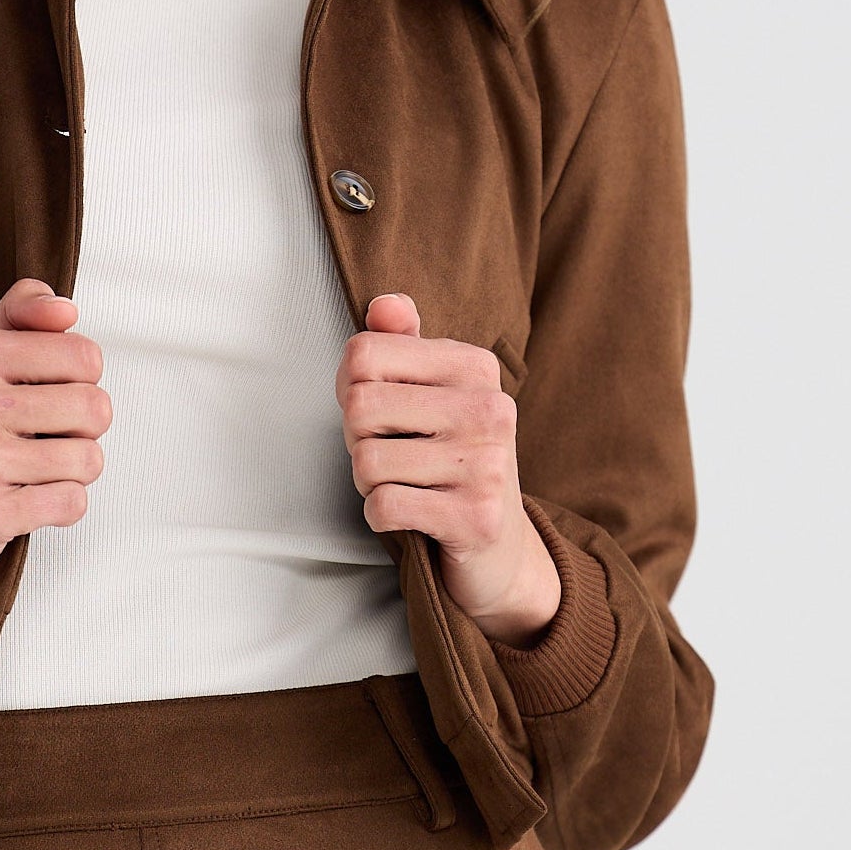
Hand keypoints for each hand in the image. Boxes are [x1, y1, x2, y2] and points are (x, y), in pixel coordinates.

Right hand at [0, 278, 110, 606]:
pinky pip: (72, 503)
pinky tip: (26, 500)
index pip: (85, 356)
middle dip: (82, 430)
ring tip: (31, 470)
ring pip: (89, 459)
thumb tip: (65, 310)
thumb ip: (19, 315)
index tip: (44, 396)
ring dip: (71, 472)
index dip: (78, 381)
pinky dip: (60, 507)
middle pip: (95, 408)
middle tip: (42, 439)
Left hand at [337, 293, 560, 645]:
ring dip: (368, 483)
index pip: (364, 353)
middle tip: (389, 455)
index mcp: (475, 366)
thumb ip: (402, 344)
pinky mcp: (475, 517)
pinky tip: (410, 513)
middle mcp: (489, 408)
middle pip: (359, 407)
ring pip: (367, 462)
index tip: (378, 413)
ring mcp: (487, 464)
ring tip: (404, 484)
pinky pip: (384, 506)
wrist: (500, 545)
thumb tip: (385, 304)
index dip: (350, 388)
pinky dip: (379, 516)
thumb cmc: (451, 458)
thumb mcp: (432, 394)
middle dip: (357, 440)